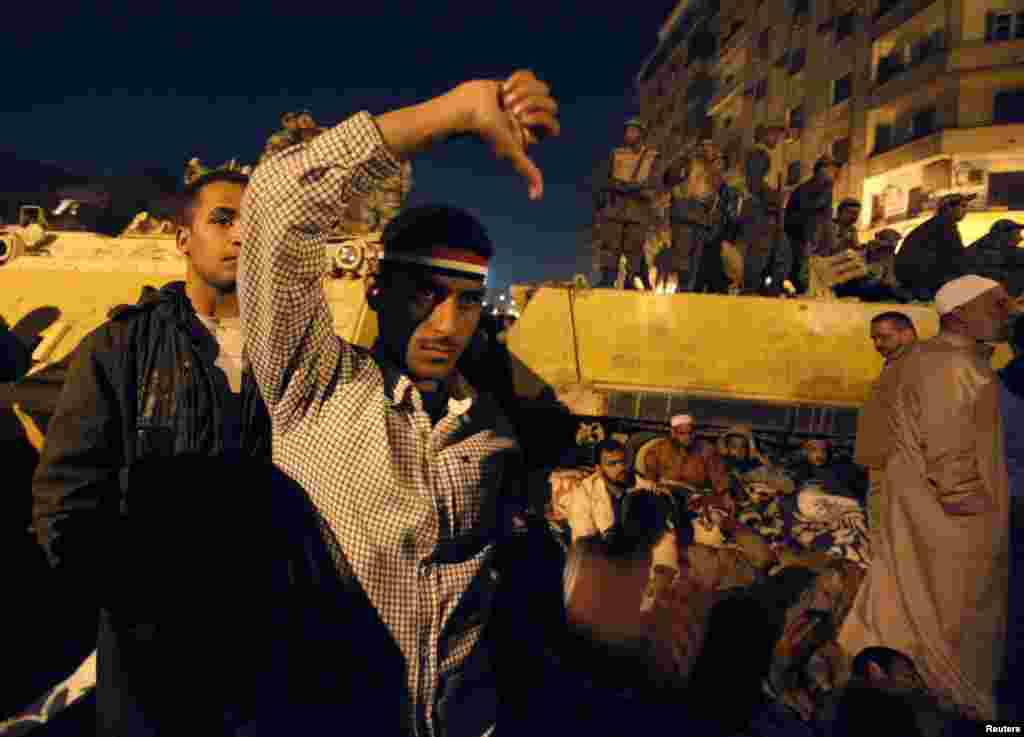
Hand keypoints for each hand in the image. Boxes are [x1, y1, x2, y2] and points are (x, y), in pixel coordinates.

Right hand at [462, 71, 559, 199]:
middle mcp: (532, 117)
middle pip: (550, 102)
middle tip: (511, 109)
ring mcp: (526, 99)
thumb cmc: (487, 132)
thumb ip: (527, 171)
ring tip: (505, 100)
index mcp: (536, 133)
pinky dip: (517, 80)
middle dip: (531, 102)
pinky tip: (504, 89)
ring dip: (522, 91)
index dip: (540, 118)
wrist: (469, 109)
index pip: (554, 121)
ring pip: (541, 87)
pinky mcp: (516, 83)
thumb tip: (537, 199)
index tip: (521, 121)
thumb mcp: (512, 152)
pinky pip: (529, 75)